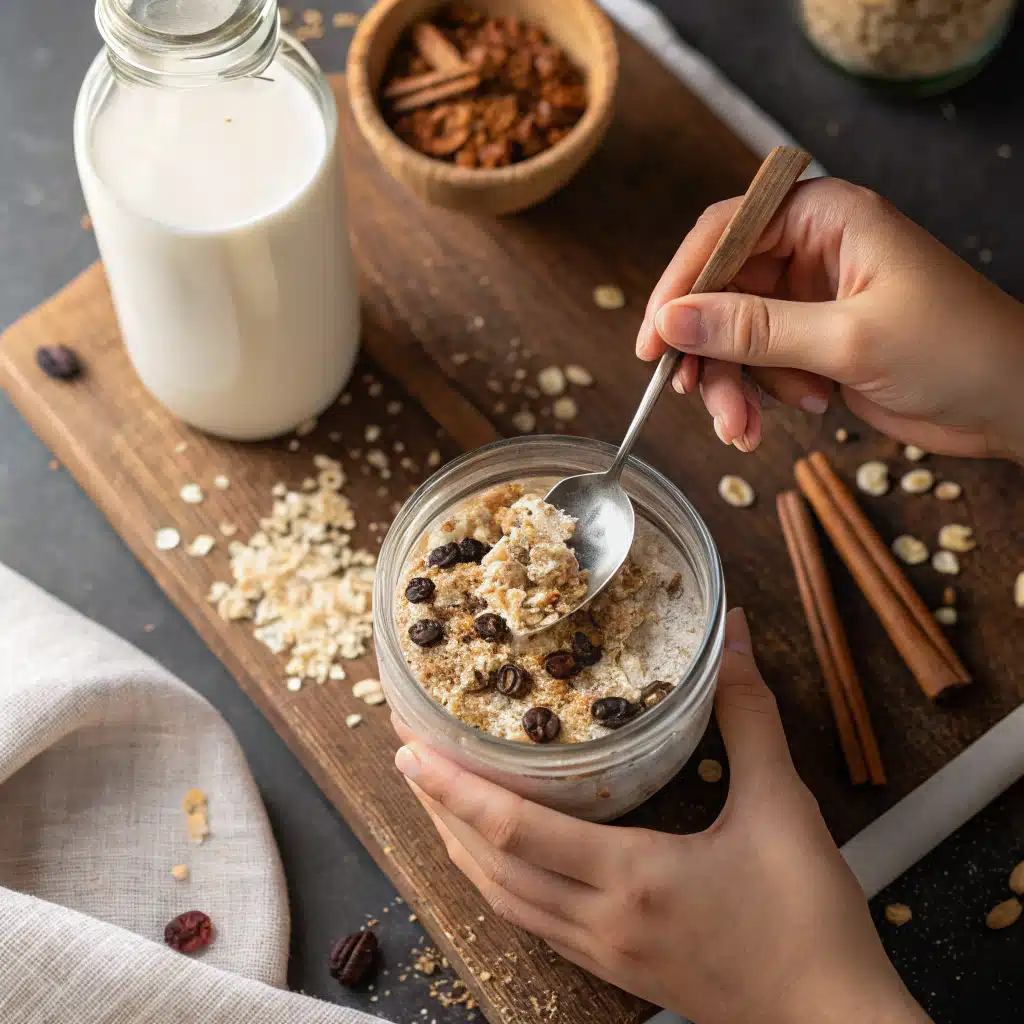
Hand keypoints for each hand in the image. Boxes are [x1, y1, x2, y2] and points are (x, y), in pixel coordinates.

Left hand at [393, 609, 929, 1023]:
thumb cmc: (810, 922)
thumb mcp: (783, 806)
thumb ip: (748, 715)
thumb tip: (733, 636)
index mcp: (631, 877)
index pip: (513, 829)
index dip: (453, 785)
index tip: (408, 745)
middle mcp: (601, 921)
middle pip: (488, 866)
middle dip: (438, 809)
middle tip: (405, 755)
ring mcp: (603, 953)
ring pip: (503, 901)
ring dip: (460, 848)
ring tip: (434, 800)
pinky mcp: (617, 969)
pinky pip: (533, 922)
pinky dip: (498, 882)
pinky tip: (497, 858)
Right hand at [635, 177, 1023, 460]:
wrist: (1011, 403)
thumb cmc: (957, 350)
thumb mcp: (847, 339)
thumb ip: (753, 330)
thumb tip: (672, 322)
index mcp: (824, 217)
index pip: (723, 233)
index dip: (679, 284)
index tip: (653, 341)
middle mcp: (810, 249)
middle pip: (719, 291)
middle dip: (708, 353)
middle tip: (696, 398)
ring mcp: (809, 297)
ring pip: (732, 337)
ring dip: (733, 386)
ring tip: (746, 430)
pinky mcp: (812, 340)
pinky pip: (758, 364)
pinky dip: (760, 396)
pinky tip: (794, 415)